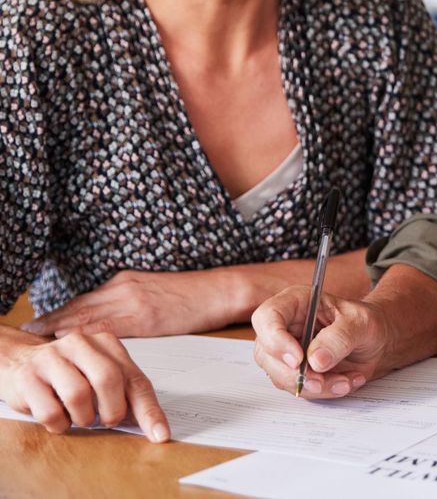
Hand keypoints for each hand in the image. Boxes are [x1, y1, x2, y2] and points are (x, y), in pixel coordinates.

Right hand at [0, 328, 168, 440]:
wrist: (20, 361)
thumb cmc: (68, 371)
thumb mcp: (99, 374)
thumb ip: (124, 391)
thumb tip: (150, 423)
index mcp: (107, 344)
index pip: (136, 380)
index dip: (149, 411)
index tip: (160, 434)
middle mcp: (81, 344)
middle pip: (108, 380)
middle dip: (111, 410)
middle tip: (106, 420)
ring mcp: (52, 357)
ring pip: (78, 396)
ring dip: (82, 417)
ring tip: (78, 415)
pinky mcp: (28, 376)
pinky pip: (50, 412)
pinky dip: (58, 424)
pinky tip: (58, 416)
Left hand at [21, 269, 240, 337]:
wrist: (220, 290)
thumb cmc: (195, 295)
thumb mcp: (156, 294)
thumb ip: (133, 304)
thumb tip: (113, 325)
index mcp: (126, 281)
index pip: (86, 299)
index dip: (61, 312)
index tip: (41, 322)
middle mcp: (124, 287)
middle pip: (80, 306)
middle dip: (53, 319)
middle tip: (28, 331)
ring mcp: (132, 300)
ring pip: (87, 315)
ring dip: (61, 327)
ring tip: (38, 337)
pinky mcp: (143, 316)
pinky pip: (107, 328)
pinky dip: (85, 335)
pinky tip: (69, 343)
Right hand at [252, 285, 389, 398]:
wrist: (376, 342)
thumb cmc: (366, 323)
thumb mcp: (361, 323)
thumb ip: (340, 337)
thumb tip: (316, 360)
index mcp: (296, 302)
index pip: (267, 316)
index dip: (275, 339)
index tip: (298, 359)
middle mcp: (286, 326)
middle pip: (266, 353)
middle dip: (295, 373)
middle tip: (322, 380)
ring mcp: (287, 351)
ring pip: (281, 376)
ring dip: (314, 386)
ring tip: (346, 379)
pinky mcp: (295, 372)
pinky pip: (299, 388)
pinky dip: (323, 391)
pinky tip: (345, 381)